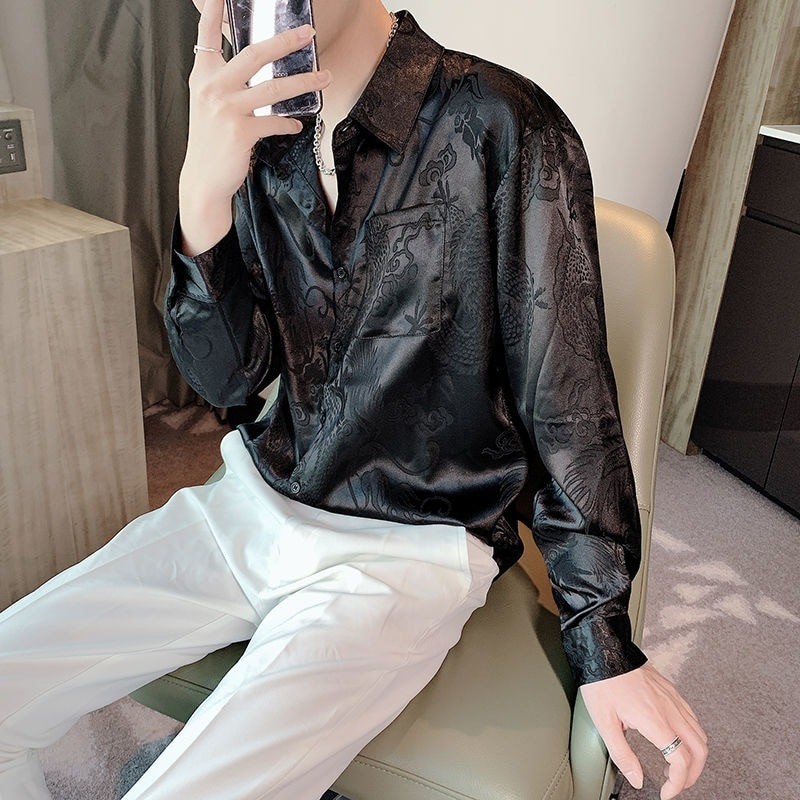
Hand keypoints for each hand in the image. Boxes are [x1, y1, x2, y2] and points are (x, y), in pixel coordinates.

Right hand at [179, 0, 331, 253]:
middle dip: (284, 41)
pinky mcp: (241, 132)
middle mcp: (212, 87)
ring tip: (326, 76)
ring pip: (273, 88)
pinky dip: (288, 122)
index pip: (207, 35)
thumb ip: (226, 83)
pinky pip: (274, 121)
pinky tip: (297, 123)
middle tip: (308, 33)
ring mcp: (226, 109)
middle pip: (254, 54)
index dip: (215, 11)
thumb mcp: (210, 105)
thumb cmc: (211, 141)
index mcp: (203, 76)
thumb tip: (257, 71)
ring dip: (304, 82)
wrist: (204, 179)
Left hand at [579, 662, 707, 798]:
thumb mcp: (603, 722)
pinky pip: (692, 717)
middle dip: (693, 774)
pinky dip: (691, 736)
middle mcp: (670, 708)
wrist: (603, 648)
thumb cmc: (601, 681)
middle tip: (676, 784)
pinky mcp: (670, 690)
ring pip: (699, 733)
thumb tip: (637, 778)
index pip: (681, 760)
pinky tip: (674, 739)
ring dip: (694, 755)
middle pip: (699, 749)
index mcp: (655, 719)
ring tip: (675, 765)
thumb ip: (622, 754)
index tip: (666, 793)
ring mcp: (673, 698)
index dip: (678, 783)